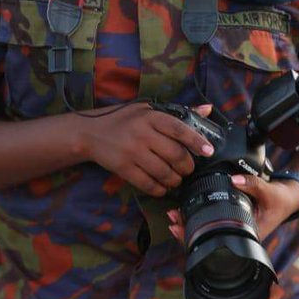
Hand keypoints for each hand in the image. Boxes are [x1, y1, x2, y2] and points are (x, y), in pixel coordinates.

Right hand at [81, 103, 214, 196]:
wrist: (90, 132)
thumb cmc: (123, 119)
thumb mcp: (147, 109)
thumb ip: (178, 112)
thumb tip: (208, 109)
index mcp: (151, 116)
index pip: (179, 129)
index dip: (196, 141)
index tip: (209, 151)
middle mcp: (142, 133)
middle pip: (175, 155)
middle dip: (187, 166)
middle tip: (188, 169)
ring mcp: (132, 152)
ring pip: (164, 172)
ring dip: (175, 180)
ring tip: (176, 179)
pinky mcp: (123, 168)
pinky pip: (148, 184)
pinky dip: (160, 189)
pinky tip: (162, 186)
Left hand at [167, 171, 298, 243]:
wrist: (287, 199)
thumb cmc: (279, 201)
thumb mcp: (269, 191)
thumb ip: (252, 184)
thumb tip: (234, 179)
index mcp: (246, 237)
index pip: (214, 244)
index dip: (194, 239)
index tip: (178, 227)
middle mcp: (237, 237)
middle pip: (206, 241)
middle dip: (187, 231)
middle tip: (171, 218)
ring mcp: (233, 230)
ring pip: (207, 233)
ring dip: (190, 224)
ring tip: (174, 215)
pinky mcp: (231, 220)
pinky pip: (211, 223)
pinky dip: (198, 217)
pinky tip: (187, 210)